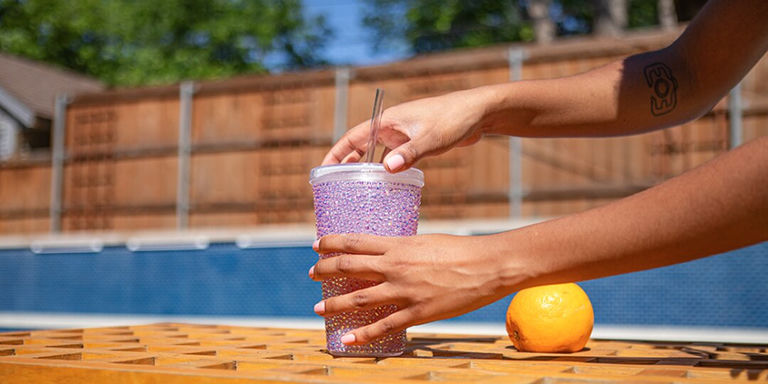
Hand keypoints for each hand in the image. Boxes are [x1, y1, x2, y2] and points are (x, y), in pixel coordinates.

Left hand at [308, 233, 520, 344]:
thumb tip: (388, 253)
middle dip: (326, 271)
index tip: (317, 245)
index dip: (331, 243)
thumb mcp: (427, 241)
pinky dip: (363, 334)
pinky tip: (347, 338)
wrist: (488, 266)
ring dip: (335, 304)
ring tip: (319, 308)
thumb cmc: (461, 249)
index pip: (355, 241)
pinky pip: (384, 326)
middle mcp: (396, 267)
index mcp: (399, 245)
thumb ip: (405, 248)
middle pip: (349, 267)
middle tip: (312, 274)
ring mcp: (405, 291)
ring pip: (359, 298)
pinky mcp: (418, 312)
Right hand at [321, 88, 494, 171]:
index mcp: (388, 121)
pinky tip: (389, 185)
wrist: (479, 112)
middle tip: (335, 185)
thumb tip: (386, 169)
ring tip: (357, 190)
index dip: (336, 153)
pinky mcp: (417, 141)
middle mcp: (392, 127)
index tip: (323, 169)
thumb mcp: (430, 139)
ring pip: (378, 153)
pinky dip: (389, 170)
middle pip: (362, 146)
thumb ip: (409, 153)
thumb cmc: (454, 119)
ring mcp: (404, 134)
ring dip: (368, 169)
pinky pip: (395, 157)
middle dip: (348, 164)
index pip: (353, 137)